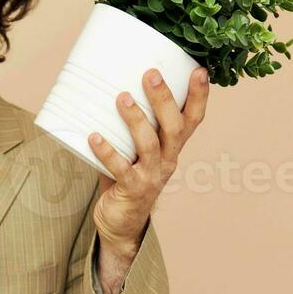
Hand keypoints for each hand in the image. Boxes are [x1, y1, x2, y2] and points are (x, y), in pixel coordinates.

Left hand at [87, 66, 208, 253]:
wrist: (121, 223)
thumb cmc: (127, 177)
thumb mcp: (136, 148)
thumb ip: (129, 123)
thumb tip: (106, 81)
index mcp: (173, 147)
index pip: (193, 119)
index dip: (199, 96)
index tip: (199, 70)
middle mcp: (168, 161)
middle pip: (173, 127)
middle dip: (164, 99)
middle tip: (151, 74)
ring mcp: (151, 177)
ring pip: (149, 145)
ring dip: (136, 120)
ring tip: (121, 98)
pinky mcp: (132, 190)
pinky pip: (121, 169)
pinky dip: (107, 152)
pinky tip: (93, 137)